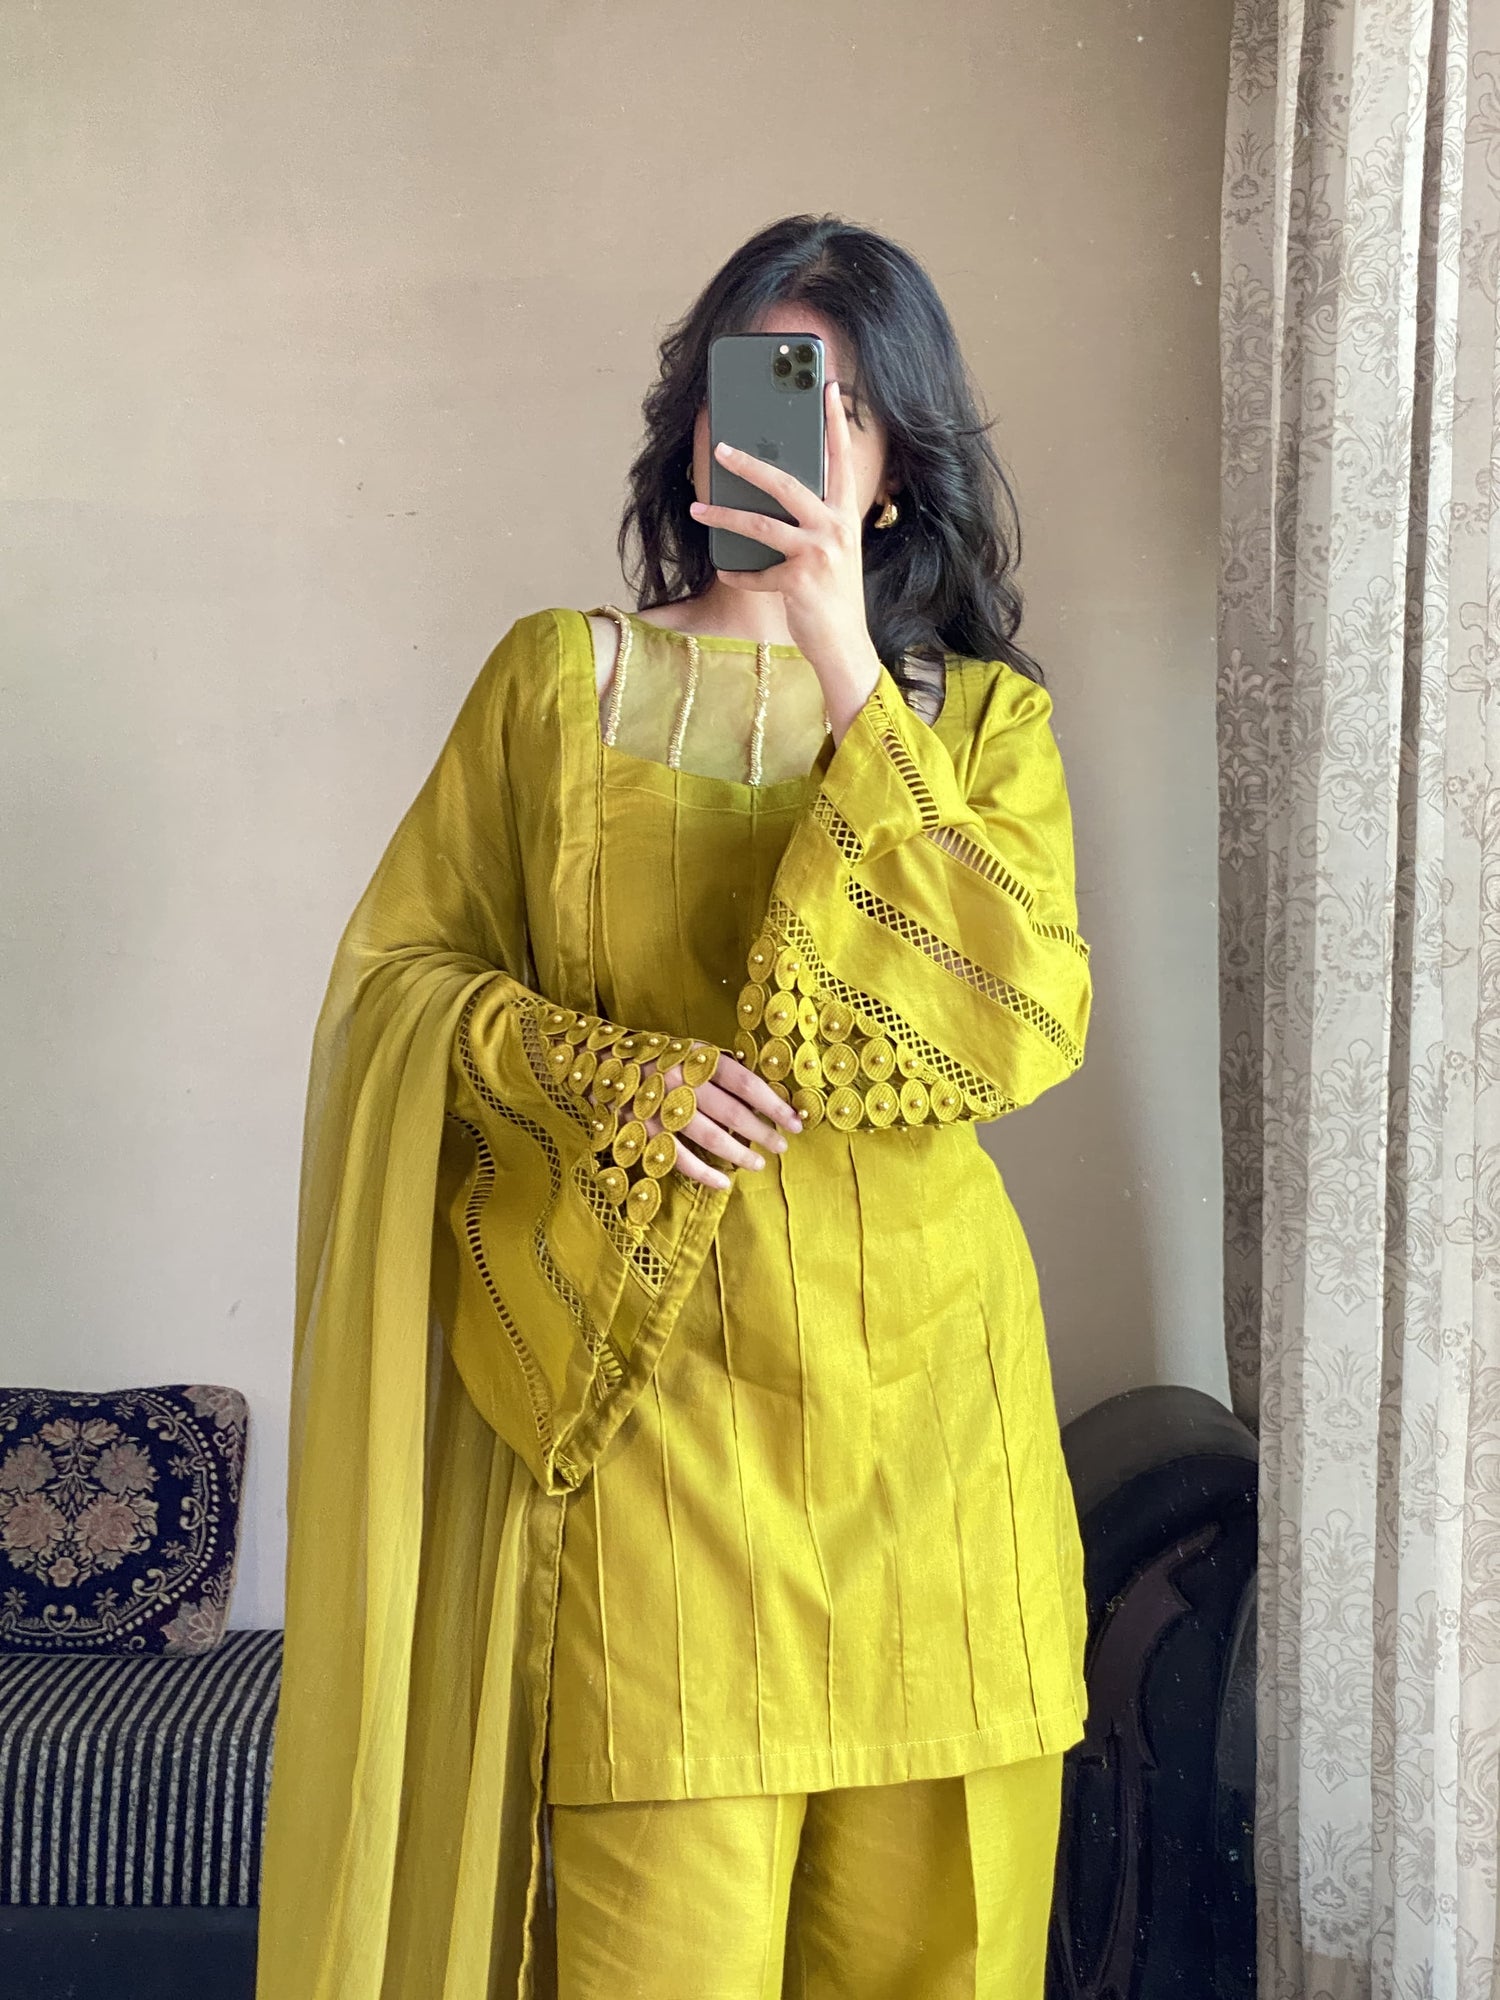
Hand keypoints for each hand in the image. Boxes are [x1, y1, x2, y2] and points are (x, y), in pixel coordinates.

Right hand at [581, 1041, 801, 1192]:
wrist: (603, 1060)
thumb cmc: (660, 1058)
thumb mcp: (691, 1051)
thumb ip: (721, 1069)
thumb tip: (764, 1097)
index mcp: (697, 1058)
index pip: (745, 1083)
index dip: (774, 1104)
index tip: (796, 1121)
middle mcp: (681, 1080)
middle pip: (731, 1112)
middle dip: (762, 1132)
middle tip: (781, 1146)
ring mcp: (660, 1106)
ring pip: (708, 1137)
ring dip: (738, 1154)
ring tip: (758, 1164)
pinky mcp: (643, 1130)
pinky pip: (678, 1157)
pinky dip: (703, 1173)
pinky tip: (723, 1183)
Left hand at [687, 379, 882, 739]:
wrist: (845, 647)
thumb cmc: (834, 598)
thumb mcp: (831, 553)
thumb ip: (812, 524)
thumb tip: (774, 498)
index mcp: (845, 516)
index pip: (841, 461)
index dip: (835, 424)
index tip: (829, 389)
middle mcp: (835, 528)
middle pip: (787, 483)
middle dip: (750, 463)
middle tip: (720, 449)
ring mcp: (819, 554)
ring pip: (761, 524)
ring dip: (724, 514)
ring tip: (698, 507)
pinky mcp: (799, 580)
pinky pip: (756, 572)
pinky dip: (739, 574)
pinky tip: (728, 573)